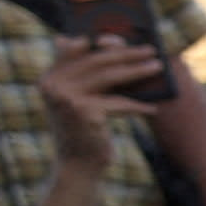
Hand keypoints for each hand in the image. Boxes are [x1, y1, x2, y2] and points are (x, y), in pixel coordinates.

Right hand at [41, 37, 163, 154]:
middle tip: (150, 50)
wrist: (76, 166)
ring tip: (157, 68)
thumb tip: (112, 48)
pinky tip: (152, 108)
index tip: (122, 40)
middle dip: (126, 53)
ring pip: (109, 76)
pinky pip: (118, 102)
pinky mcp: (85, 112)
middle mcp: (52, 85)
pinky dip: (137, 106)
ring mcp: (66, 98)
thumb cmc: (82, 131)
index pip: (73, 48)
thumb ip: (85, 76)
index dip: (97, 41)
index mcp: (48, 79)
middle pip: (96, 59)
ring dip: (137, 71)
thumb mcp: (77, 101)